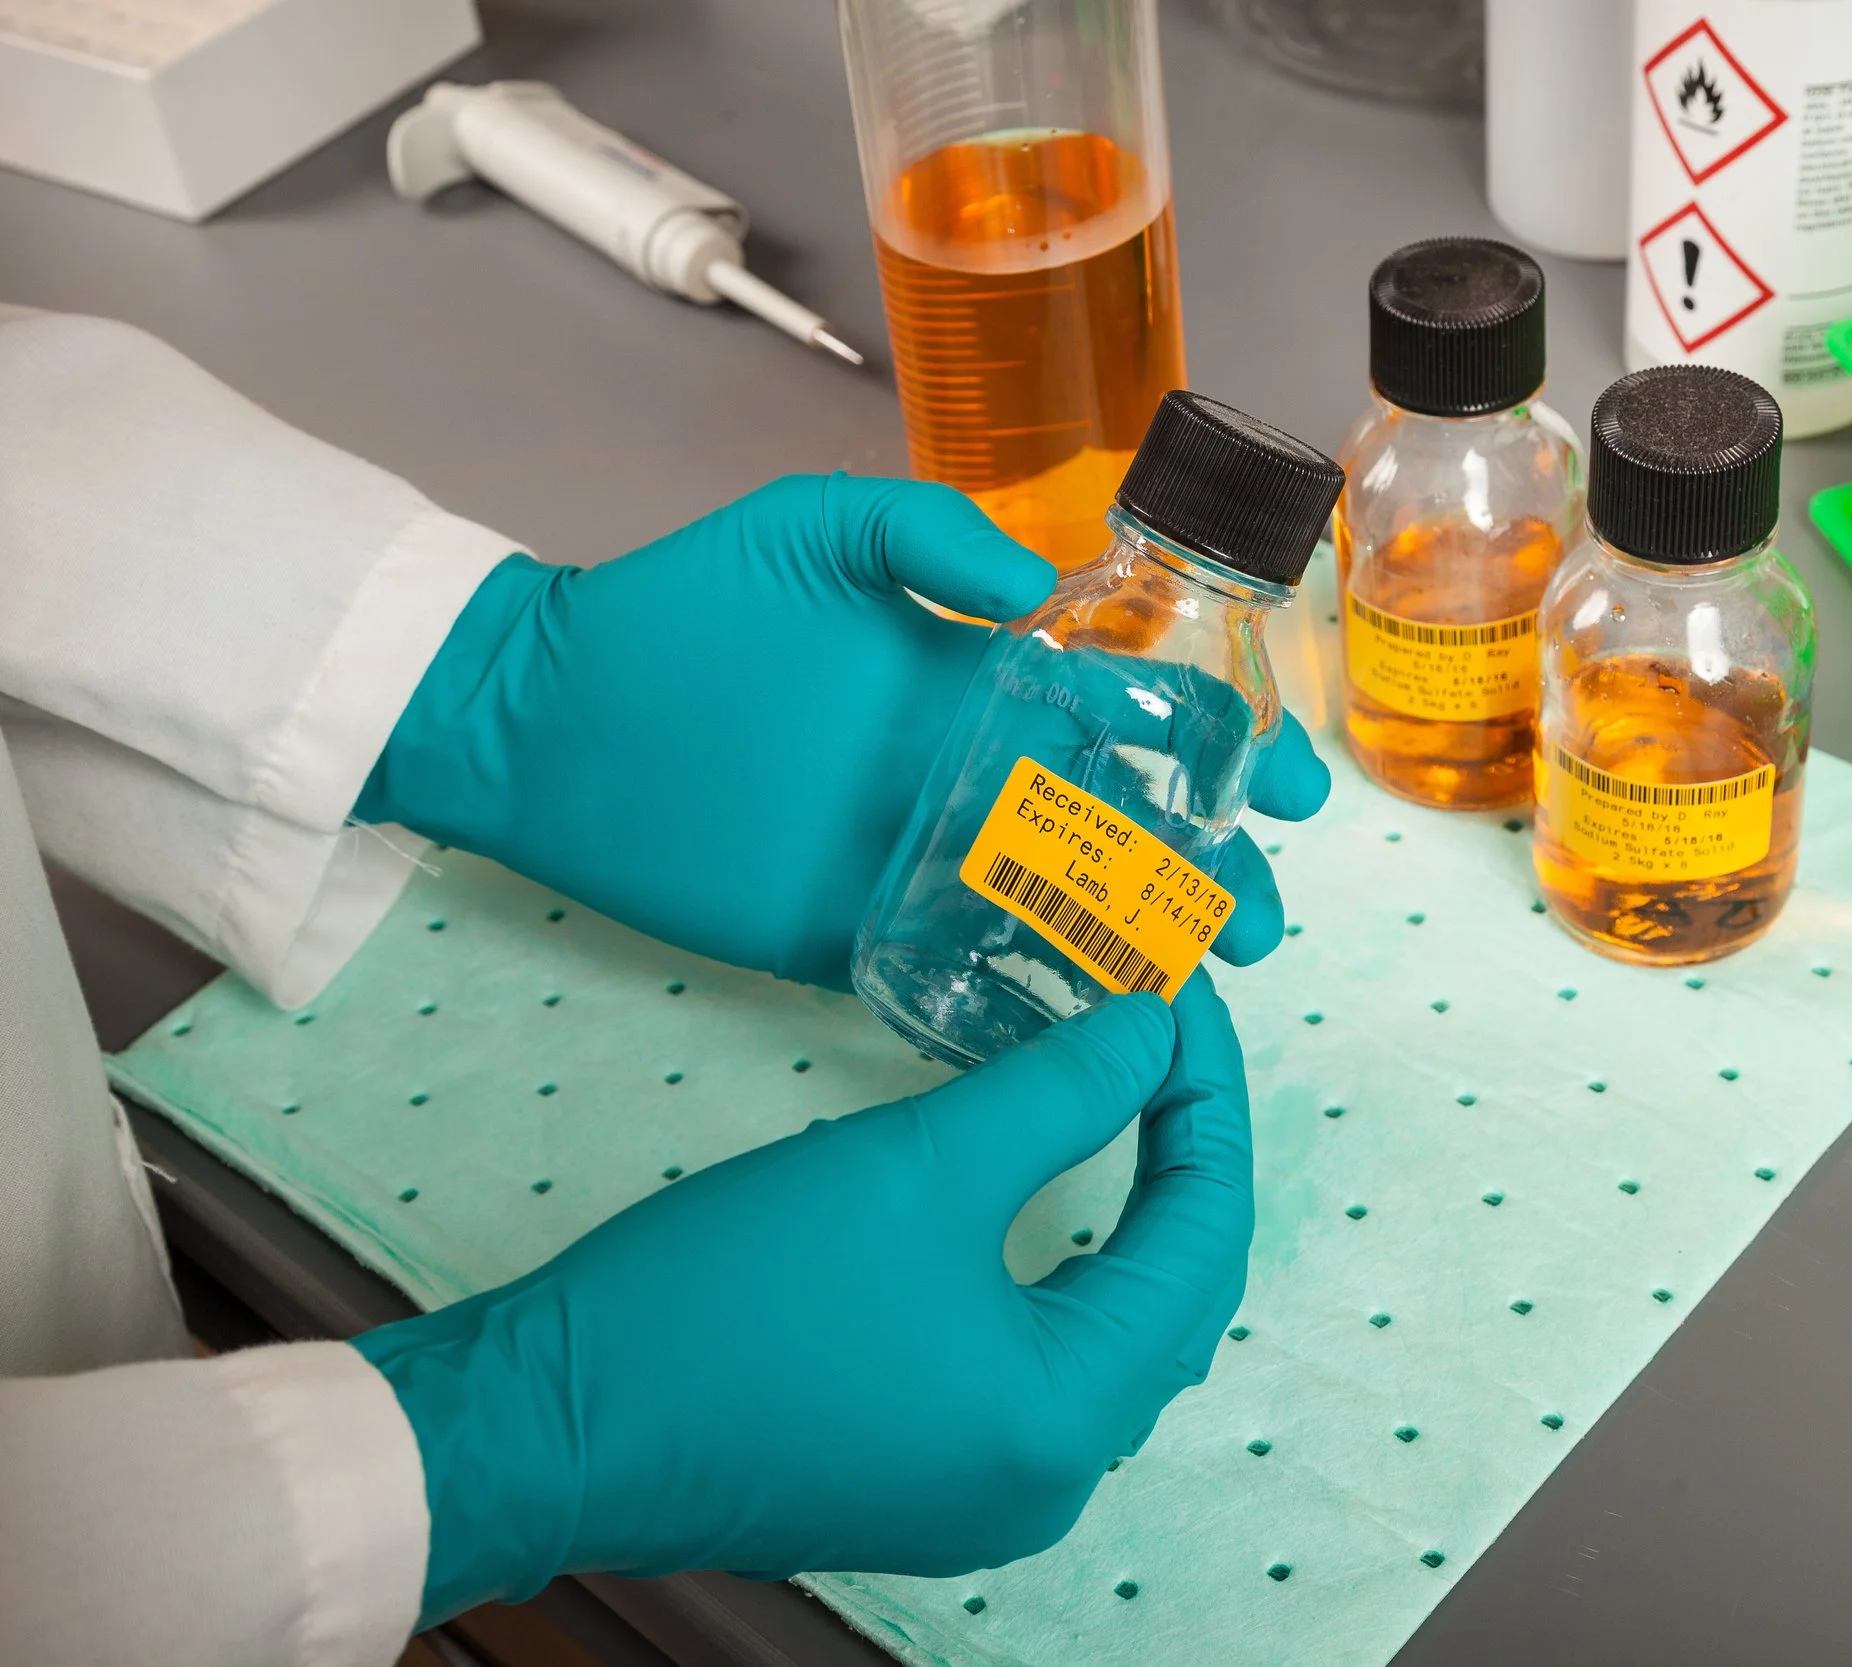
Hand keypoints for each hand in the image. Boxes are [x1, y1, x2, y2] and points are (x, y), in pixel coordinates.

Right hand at [354, 976, 1251, 1623]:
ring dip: (1129, 1216)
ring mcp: (989, 1496)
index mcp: (1067, 1417)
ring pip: (1113, 1337)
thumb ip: (1058, 1092)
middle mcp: (1051, 1480)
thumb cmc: (732, 1298)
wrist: (552, 1424)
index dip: (1208, 1102)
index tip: (1183, 998)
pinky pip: (1044, 1371)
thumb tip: (1152, 1032)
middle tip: (1160, 1039)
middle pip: (1173, 1296)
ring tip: (1126, 1098)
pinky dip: (1065, 1276)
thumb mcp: (916, 1165)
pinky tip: (1052, 1204)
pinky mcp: (929, 1483)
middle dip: (1181, 1157)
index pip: (1203, 1239)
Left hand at [355, 475, 1329, 985]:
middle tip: (1260, 915)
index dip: (1222, 742)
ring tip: (1205, 975)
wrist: (551, 716)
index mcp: (978, 682)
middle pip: (1123, 826)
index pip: (1130, 709)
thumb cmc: (679, 610)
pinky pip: (967, 973)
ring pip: (1063, 905)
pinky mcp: (859, 935)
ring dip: (1144, 940)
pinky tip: (1098, 1027)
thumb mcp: (805, 531)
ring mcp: (921, 859)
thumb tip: (1042, 584)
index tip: (1290, 783)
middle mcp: (970, 774)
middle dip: (1209, 866)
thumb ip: (922, 536)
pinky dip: (1036, 1000)